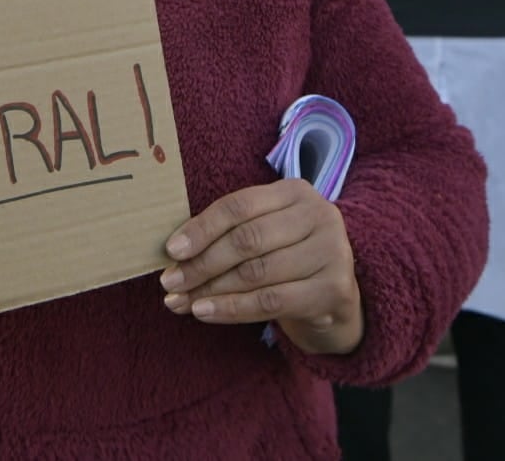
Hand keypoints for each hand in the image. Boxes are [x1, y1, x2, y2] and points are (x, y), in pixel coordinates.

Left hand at [160, 178, 363, 354]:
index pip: (238, 206)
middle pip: (246, 239)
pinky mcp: (334, 289)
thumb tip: (173, 253)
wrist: (334, 295)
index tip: (171, 251)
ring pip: (256, 273)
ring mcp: (332, 252)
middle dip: (202, 263)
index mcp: (294, 192)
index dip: (201, 228)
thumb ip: (226, 234)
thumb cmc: (284, 256)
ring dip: (211, 290)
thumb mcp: (262, 232)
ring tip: (180, 302)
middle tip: (170, 282)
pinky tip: (204, 312)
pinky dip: (232, 309)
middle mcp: (319, 215)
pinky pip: (271, 301)